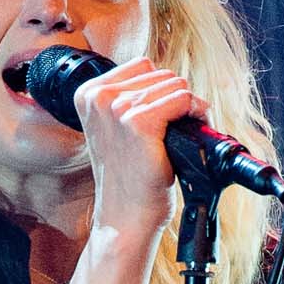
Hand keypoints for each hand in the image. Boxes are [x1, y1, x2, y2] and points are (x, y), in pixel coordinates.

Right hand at [75, 55, 207, 233]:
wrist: (126, 217)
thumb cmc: (127, 178)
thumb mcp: (115, 130)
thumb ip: (128, 100)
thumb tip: (169, 81)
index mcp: (88, 94)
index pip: (141, 66)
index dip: (159, 89)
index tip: (164, 115)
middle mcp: (99, 96)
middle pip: (158, 72)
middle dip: (174, 97)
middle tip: (175, 128)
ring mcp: (117, 108)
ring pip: (174, 84)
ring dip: (187, 107)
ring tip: (180, 135)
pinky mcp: (138, 123)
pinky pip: (182, 99)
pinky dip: (195, 112)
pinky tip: (193, 130)